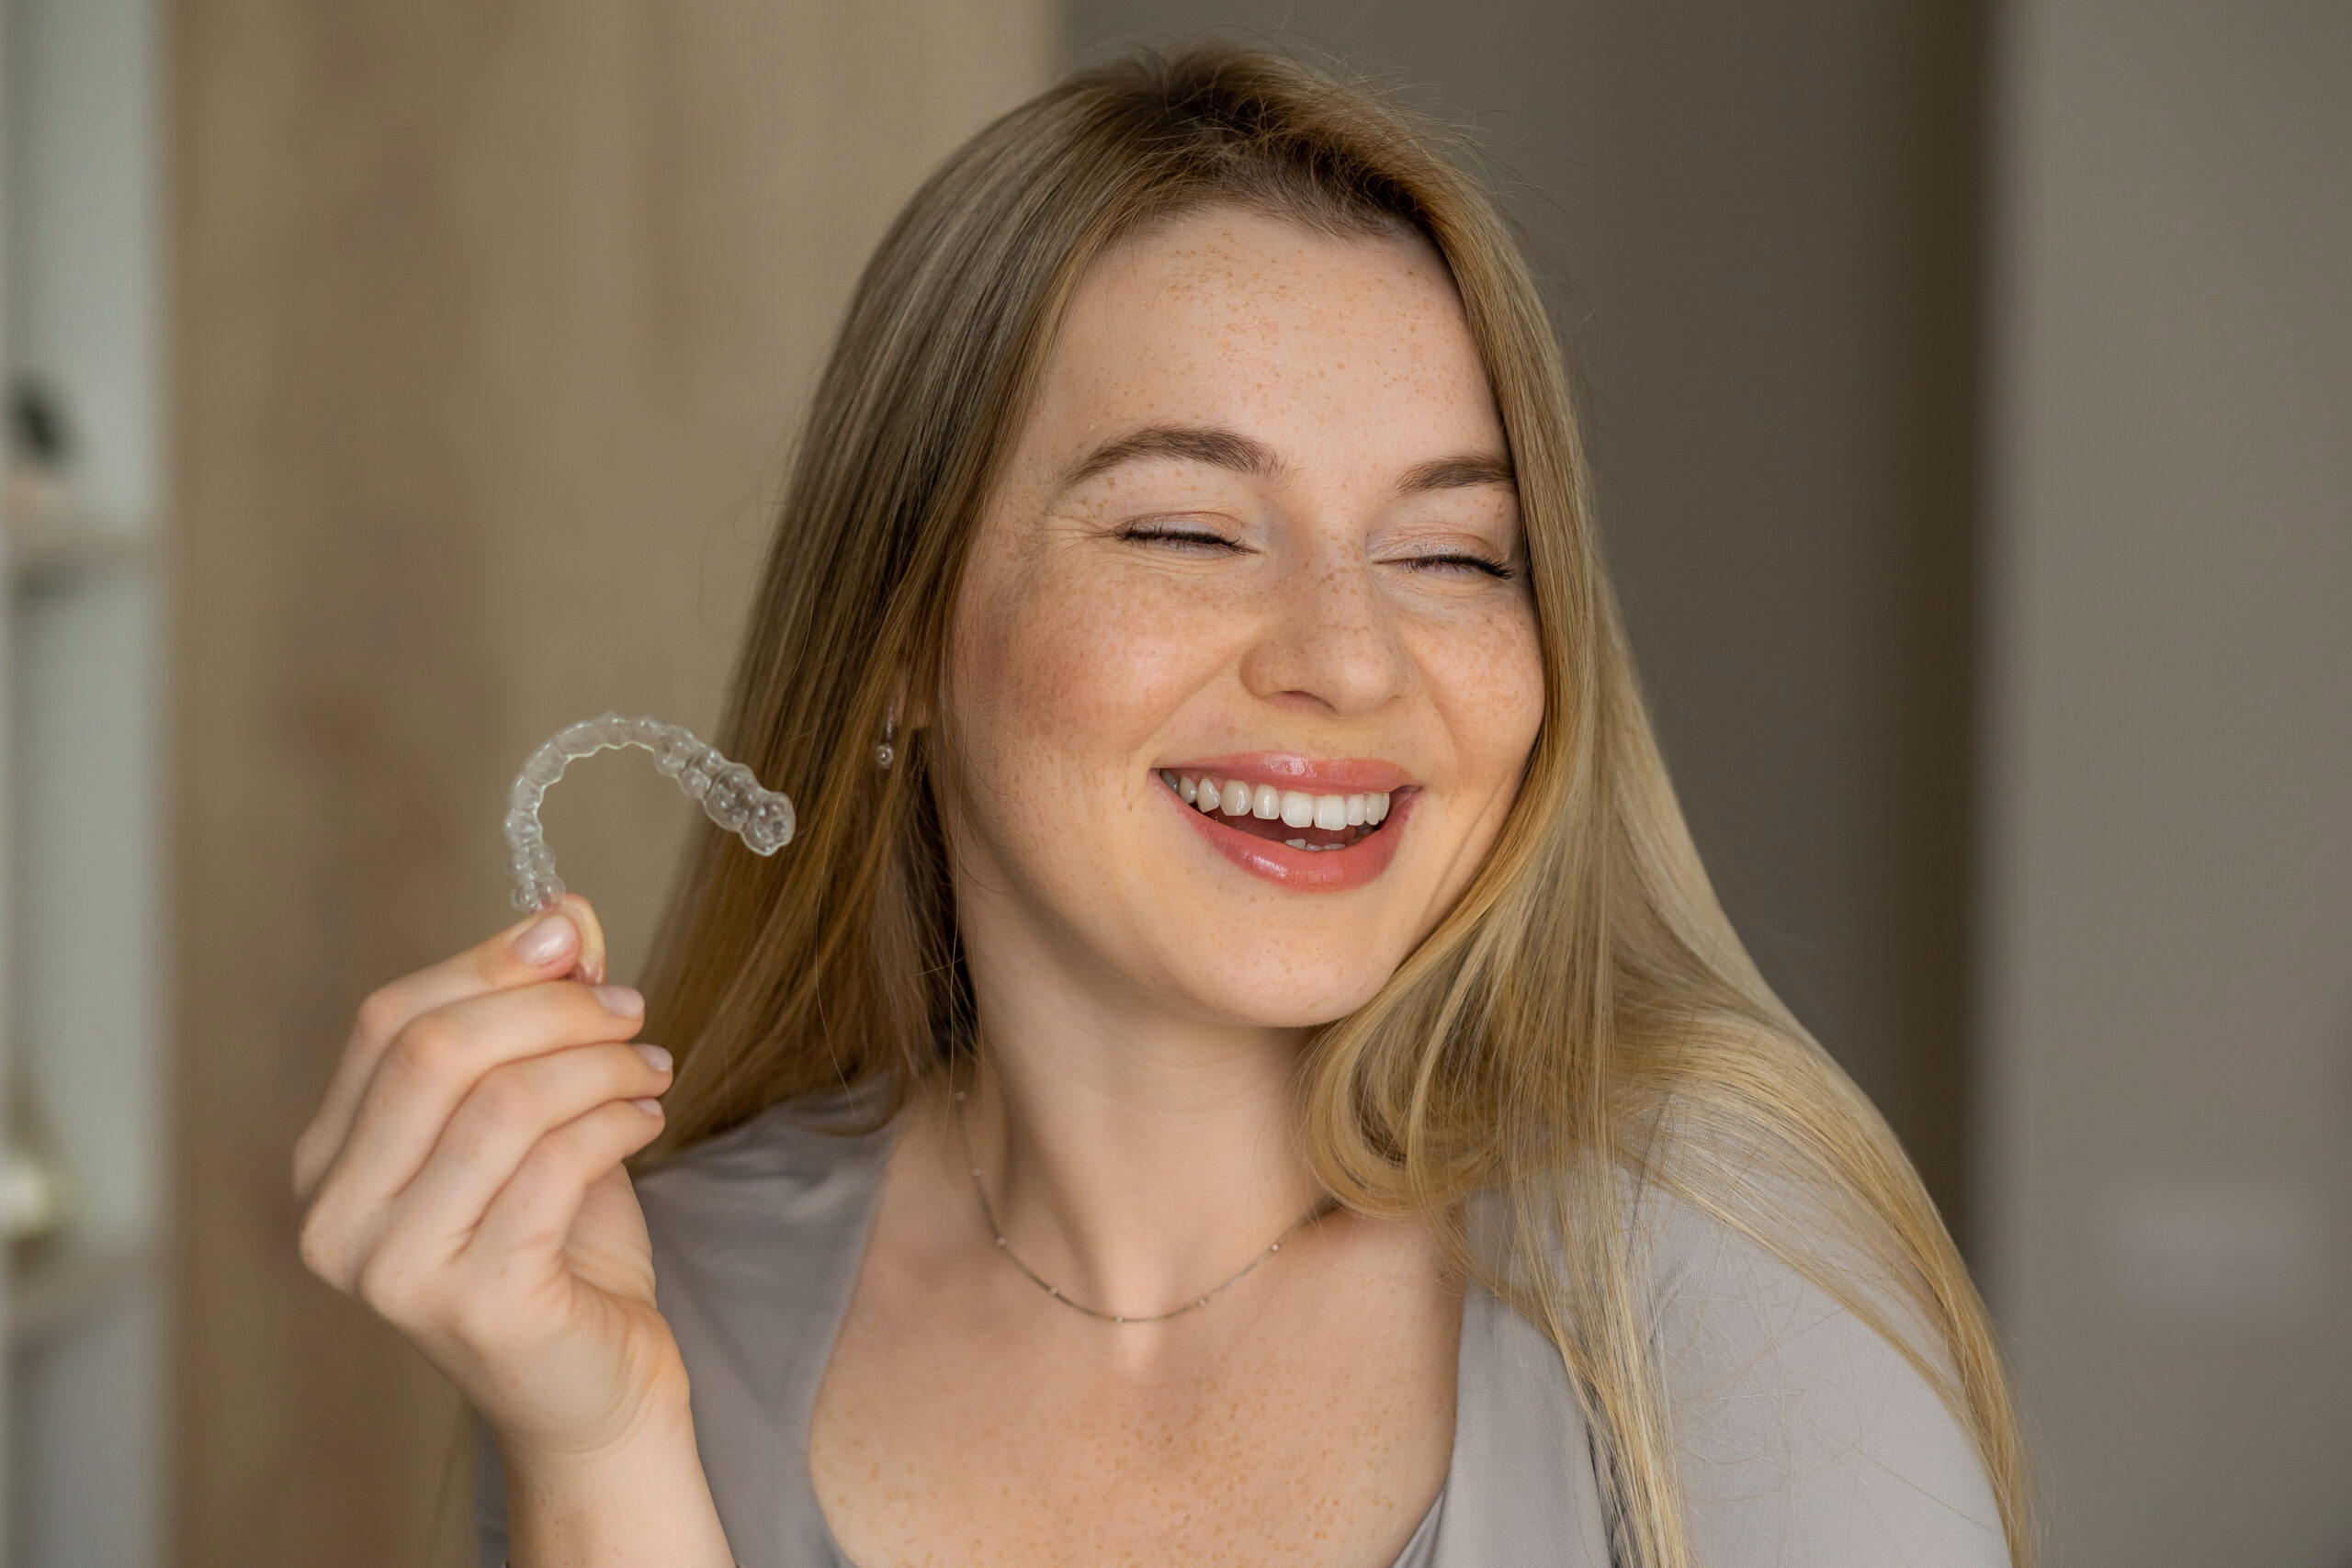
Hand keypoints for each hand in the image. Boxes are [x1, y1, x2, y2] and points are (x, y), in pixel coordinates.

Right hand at [294, 895, 732, 1564]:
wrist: (595, 1390)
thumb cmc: (561, 1248)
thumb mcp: (547, 1113)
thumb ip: (542, 1016)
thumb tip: (564, 912)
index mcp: (332, 1160)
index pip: (388, 1021)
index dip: (486, 963)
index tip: (574, 939)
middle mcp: (336, 1218)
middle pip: (435, 1053)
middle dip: (552, 1010)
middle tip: (632, 1009)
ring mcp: (395, 1269)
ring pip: (505, 1103)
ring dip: (600, 1066)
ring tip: (653, 1067)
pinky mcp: (472, 1303)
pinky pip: (555, 1166)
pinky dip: (619, 1121)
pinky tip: (650, 1120)